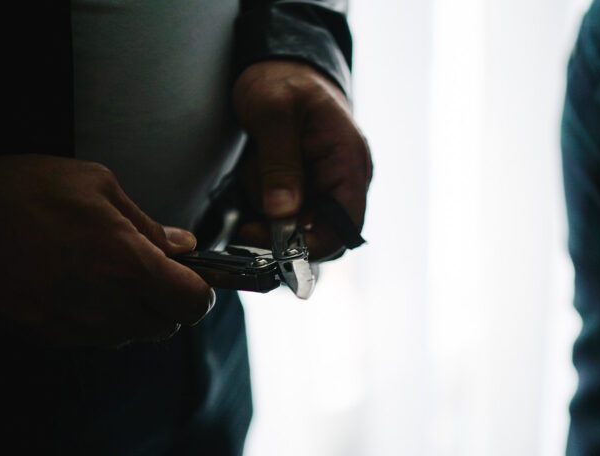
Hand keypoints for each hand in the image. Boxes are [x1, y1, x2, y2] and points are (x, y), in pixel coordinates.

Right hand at [0, 154, 214, 346]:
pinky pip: (97, 339)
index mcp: (129, 264)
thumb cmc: (21, 195)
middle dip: (169, 302)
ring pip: (134, 335)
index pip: (194, 303)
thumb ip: (147, 222)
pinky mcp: (54, 337)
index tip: (192, 275)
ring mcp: (81, 328)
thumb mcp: (95, 185)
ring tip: (110, 275)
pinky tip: (81, 287)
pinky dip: (102, 319)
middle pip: (169, 326)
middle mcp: (110, 306)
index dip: (200, 290)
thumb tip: (181, 244)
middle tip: (151, 271)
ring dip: (136, 312)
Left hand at [232, 60, 371, 260]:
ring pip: (294, 221)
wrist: (280, 63)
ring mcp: (326, 184)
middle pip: (316, 230)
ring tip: (256, 162)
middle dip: (280, 221)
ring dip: (266, 202)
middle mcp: (344, 180)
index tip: (273, 247)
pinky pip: (284, 208)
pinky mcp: (306, 186)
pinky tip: (258, 167)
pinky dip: (264, 195)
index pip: (344, 227)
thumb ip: (280, 164)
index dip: (313, 246)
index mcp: (349, 163)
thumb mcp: (273, 113)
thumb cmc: (282, 79)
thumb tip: (283, 215)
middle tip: (250, 204)